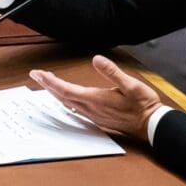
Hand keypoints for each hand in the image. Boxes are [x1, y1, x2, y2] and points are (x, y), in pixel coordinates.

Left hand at [29, 55, 162, 142]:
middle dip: (48, 85)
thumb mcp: (131, 84)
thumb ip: (112, 72)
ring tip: (48, 83)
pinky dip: (66, 100)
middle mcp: (91, 109)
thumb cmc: (142, 105)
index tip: (38, 74)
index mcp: (96, 99)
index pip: (66, 89)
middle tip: (36, 75)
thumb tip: (97, 59)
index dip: (50, 82)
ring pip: (68, 103)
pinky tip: (66, 98)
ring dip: (56, 93)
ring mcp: (94, 115)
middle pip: (63, 97)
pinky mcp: (98, 118)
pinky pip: (75, 109)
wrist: (149, 125)